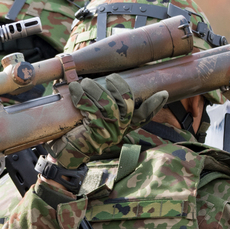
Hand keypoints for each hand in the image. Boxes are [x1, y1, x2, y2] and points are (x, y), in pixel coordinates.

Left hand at [47, 74, 166, 168]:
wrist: (66, 150)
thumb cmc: (79, 129)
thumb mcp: (96, 117)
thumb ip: (104, 104)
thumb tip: (102, 80)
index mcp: (124, 126)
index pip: (143, 117)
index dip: (154, 106)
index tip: (163, 93)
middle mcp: (119, 130)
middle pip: (127, 105)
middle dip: (118, 87)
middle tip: (109, 78)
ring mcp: (108, 133)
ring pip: (108, 105)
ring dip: (94, 89)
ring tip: (85, 82)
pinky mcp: (94, 134)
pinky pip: (91, 110)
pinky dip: (82, 96)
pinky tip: (76, 88)